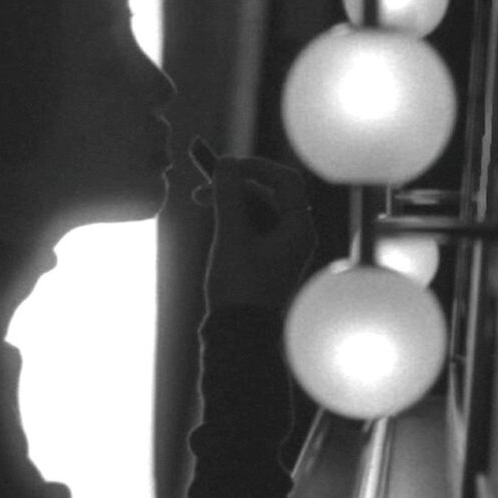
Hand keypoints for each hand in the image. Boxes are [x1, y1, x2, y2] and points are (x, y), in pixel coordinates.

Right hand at [191, 138, 315, 311]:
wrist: (238, 334)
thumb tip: (226, 162)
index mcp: (299, 229)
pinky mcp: (265, 259)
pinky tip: (212, 222)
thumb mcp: (231, 237)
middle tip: (202, 184)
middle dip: (235, 185)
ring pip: (256, 210)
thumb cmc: (240, 288)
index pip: (286, 181)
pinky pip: (251, 227)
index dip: (256, 167)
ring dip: (229, 202)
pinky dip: (231, 219)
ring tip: (199, 201)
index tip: (226, 165)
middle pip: (268, 193)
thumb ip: (228, 196)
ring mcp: (281, 248)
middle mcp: (295, 236)